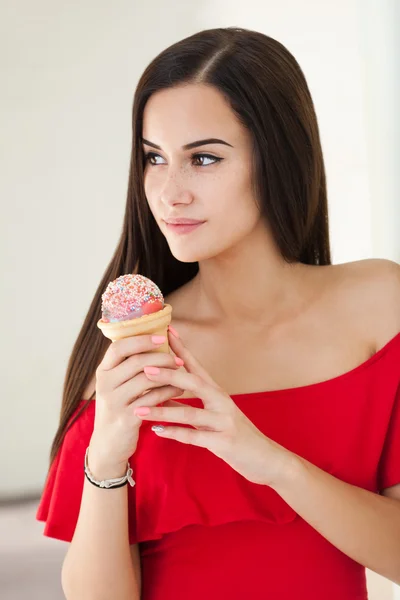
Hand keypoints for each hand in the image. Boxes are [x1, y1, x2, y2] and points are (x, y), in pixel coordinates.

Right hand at [89, 333, 184, 478]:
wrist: (108, 444)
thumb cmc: (119, 407)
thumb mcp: (117, 384)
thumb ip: (129, 365)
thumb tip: (156, 339)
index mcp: (103, 371)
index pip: (120, 347)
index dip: (142, 340)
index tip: (162, 337)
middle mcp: (105, 384)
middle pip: (136, 362)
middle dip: (161, 357)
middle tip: (178, 360)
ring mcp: (114, 402)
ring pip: (146, 380)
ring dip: (168, 375)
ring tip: (181, 373)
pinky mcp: (126, 418)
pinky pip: (152, 399)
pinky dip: (168, 392)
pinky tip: (178, 390)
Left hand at [133, 326, 292, 486]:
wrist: (265, 458)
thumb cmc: (237, 433)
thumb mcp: (217, 413)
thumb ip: (195, 402)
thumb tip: (167, 391)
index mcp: (218, 393)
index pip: (197, 366)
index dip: (181, 349)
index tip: (166, 331)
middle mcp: (222, 402)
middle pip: (194, 382)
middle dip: (168, 374)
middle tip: (145, 368)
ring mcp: (224, 422)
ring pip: (189, 413)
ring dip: (163, 410)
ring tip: (139, 408)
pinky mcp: (224, 442)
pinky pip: (195, 437)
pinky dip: (174, 433)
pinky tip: (156, 431)